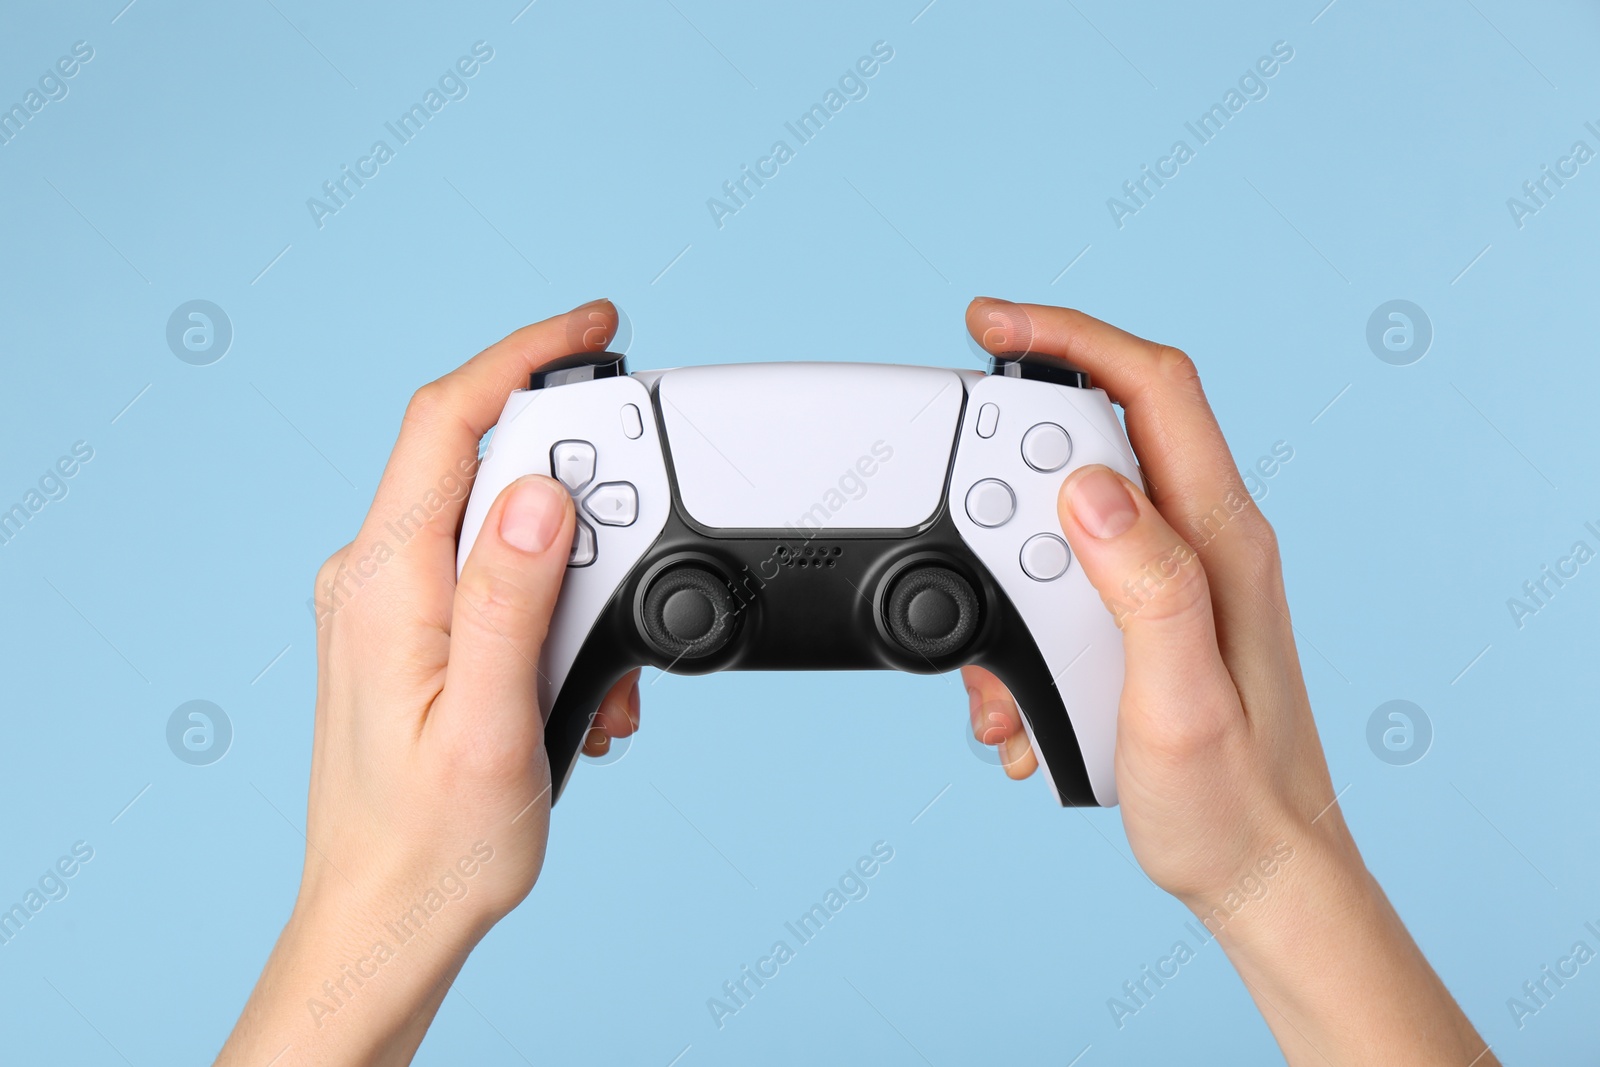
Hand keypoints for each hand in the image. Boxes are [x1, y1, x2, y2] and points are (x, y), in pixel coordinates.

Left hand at [217, 300, 639, 1065]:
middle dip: (583, 503)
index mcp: (385, 583)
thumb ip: (512, 599)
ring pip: (506, 529)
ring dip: (578, 579)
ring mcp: (391, 602)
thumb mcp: (490, 725)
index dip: (522, 355)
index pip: (447, 422)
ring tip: (598, 676)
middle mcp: (375, 577)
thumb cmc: (433, 845)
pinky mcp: (413, 629)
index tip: (593, 325)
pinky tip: (576, 686)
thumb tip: (541, 491)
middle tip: (629, 573)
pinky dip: (556, 611)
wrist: (386, 918)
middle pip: (489, 468)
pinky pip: (497, 578)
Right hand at [959, 299, 1495, 1065]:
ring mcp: (1173, 579)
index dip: (1071, 334)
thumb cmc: (1231, 800)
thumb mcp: (1179, 698)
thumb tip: (1088, 485)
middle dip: (1007, 476)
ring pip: (1062, 522)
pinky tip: (1015, 700)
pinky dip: (1017, 630)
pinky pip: (1062, 584)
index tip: (990, 322)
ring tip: (998, 675)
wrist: (1258, 872)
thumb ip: (1144, 584)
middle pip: (1093, 440)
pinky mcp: (1146, 617)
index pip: (1152, 387)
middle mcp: (1201, 542)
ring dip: (1005, 581)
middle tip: (962, 528)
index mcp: (1218, 538)